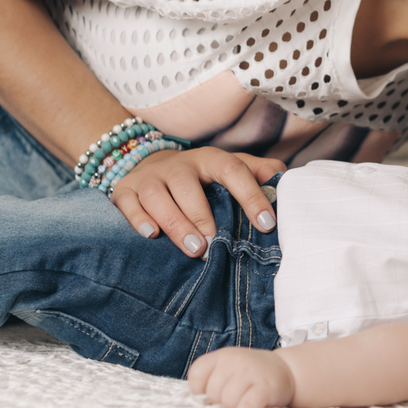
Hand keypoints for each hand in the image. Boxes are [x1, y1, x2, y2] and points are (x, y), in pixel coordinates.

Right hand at [110, 147, 284, 256]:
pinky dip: (137, 219)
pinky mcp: (124, 191)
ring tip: (192, 247)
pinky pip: (126, 203)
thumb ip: (258, 172)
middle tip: (213, 243)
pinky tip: (150, 235)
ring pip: (156, 195)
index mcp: (209, 159)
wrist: (152, 165)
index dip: (250, 195)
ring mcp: (148, 178)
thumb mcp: (231, 169)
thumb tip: (284, 181)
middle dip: (200, 214)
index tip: (266, 223)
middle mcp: (177, 166)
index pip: (233, 169)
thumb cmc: (202, 177)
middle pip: (186, 185)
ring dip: (173, 222)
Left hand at [188, 347, 295, 407]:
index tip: (212, 395)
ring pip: (228, 401)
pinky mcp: (266, 387)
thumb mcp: (230, 369)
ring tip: (243, 406)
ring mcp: (252, 372)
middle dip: (220, 403)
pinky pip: (247, 406)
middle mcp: (236, 360)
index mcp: (223, 356)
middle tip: (233, 401)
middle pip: (212, 392)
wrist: (286, 370)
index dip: (200, 390)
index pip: (197, 374)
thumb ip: (213, 382)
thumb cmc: (251, 376)